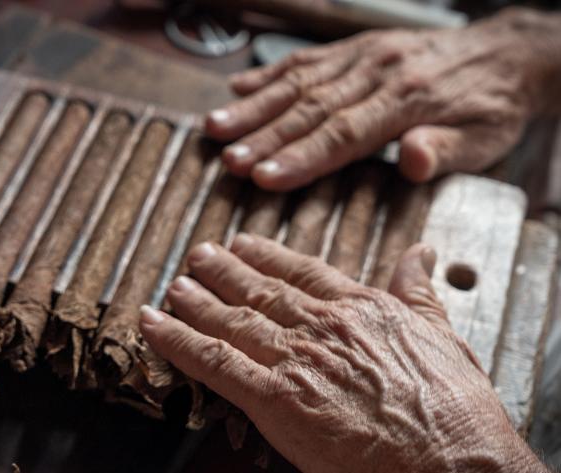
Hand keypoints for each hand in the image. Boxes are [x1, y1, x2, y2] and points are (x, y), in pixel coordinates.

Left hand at [139, 234, 560, 472]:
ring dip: (195, 301)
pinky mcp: (274, 400)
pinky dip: (177, 341)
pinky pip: (213, 362)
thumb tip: (421, 254)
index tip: (242, 244)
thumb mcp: (443, 334)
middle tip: (197, 254)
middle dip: (223, 271)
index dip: (266, 256)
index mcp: (360, 309)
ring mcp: (295, 360)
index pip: (302, 272)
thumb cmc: (455, 413)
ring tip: (174, 286)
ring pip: (231, 320)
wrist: (453, 468)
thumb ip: (418, 292)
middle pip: (259, 290)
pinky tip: (153, 325)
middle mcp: (321, 326)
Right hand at [206, 8, 560, 190]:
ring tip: (215, 126)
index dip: (302, 156)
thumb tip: (412, 158)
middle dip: (265, 135)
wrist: (505, 53)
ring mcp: (363, 55)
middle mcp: (378, 71)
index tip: (264, 177)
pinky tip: (238, 86)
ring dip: (254, 105)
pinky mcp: (355, 47)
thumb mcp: (485, 139)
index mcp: (408, 98)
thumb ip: (445, 150)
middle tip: (227, 159)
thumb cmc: (491, 107)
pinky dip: (269, 74)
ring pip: (299, 80)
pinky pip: (306, 58)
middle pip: (311, 107)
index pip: (345, 133)